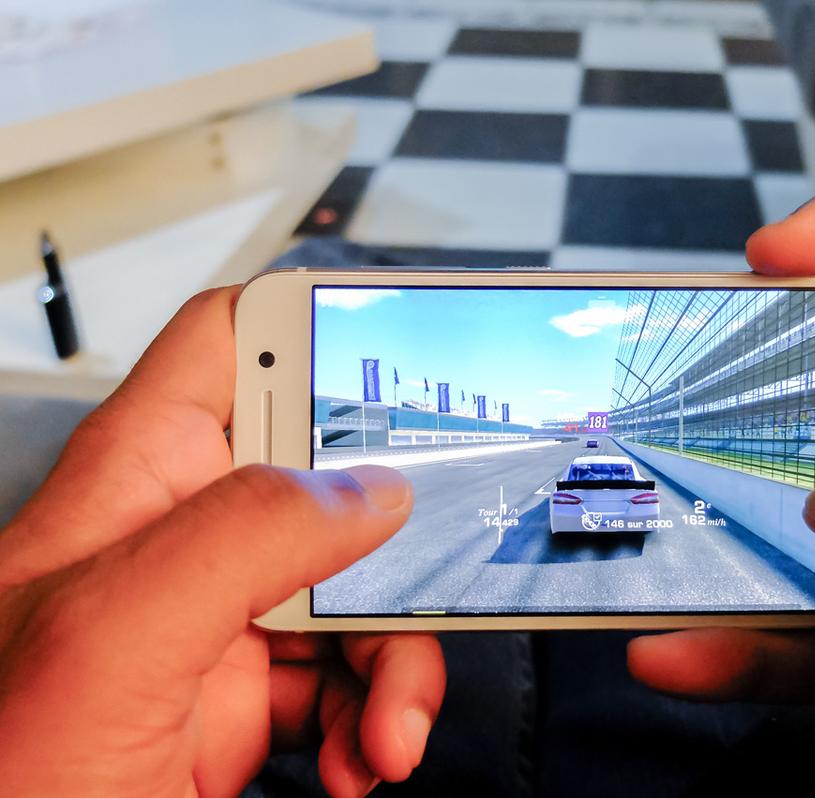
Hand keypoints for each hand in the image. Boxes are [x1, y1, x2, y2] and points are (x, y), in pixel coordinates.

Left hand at [0, 288, 444, 797]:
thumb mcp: (107, 645)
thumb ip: (240, 541)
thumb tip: (368, 490)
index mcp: (136, 487)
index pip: (228, 349)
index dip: (314, 329)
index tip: (408, 354)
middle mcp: (178, 548)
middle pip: (330, 486)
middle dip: (398, 543)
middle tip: (429, 585)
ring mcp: (214, 631)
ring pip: (356, 596)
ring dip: (398, 662)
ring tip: (388, 727)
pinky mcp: (241, 709)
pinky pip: (346, 685)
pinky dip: (374, 721)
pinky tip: (362, 755)